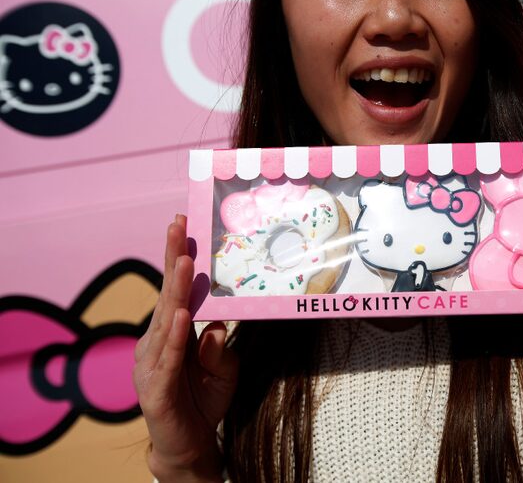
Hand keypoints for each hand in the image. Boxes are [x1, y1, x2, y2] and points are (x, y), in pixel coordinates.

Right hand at [133, 215, 237, 481]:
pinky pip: (168, 358)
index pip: (174, 290)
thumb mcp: (223, 368)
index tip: (183, 224)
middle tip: (177, 226)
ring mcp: (152, 365)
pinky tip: (180, 315)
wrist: (190, 445)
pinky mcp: (155, 389)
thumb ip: (220, 346)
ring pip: (165, 321)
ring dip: (175, 290)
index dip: (176, 258)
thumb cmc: (204, 399)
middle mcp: (155, 343)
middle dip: (172, 259)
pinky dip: (174, 336)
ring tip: (183, 261)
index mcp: (171, 333)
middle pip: (166, 296)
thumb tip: (218, 322)